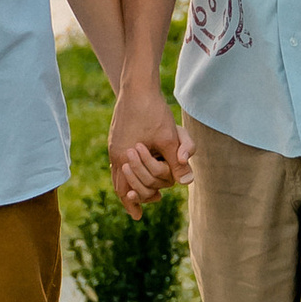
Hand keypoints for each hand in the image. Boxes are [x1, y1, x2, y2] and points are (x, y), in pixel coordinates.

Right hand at [109, 78, 189, 214]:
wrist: (137, 85)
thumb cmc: (153, 111)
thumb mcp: (169, 138)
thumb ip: (177, 162)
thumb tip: (187, 183)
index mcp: (124, 156)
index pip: (123, 190)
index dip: (132, 204)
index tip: (138, 217)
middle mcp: (115, 152)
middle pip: (118, 184)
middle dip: (131, 195)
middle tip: (141, 205)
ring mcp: (114, 143)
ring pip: (116, 172)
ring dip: (127, 183)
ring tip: (136, 190)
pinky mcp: (116, 135)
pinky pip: (117, 160)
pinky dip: (126, 169)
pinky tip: (135, 166)